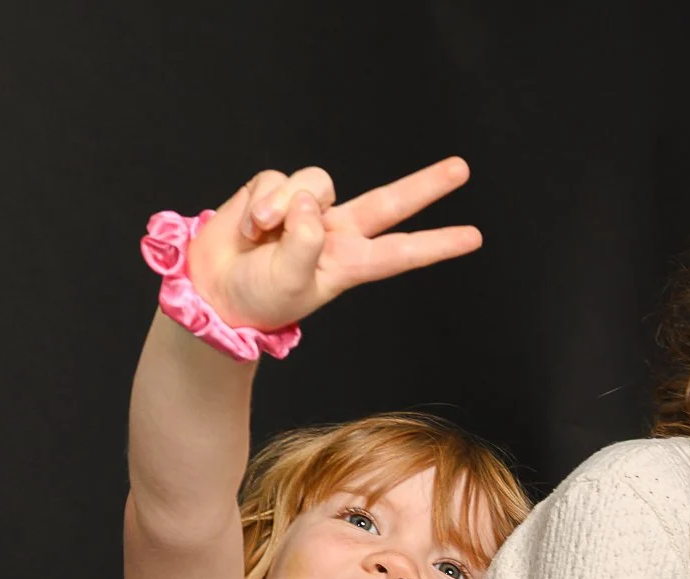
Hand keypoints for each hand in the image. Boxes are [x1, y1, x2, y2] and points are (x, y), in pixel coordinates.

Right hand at [185, 158, 480, 337]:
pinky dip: (260, 201)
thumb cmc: (257, 298)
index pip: (400, 251)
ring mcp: (307, 209)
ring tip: (261, 235)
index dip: (435, 243)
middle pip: (387, 202)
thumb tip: (307, 201)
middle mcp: (335, 232)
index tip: (473, 238)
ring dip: (284, 204)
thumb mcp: (287, 283)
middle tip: (462, 169)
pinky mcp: (276, 189)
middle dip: (424, 186)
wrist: (216, 289)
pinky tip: (249, 228)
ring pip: (316, 182)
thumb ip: (302, 244)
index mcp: (348, 264)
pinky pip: (276, 179)